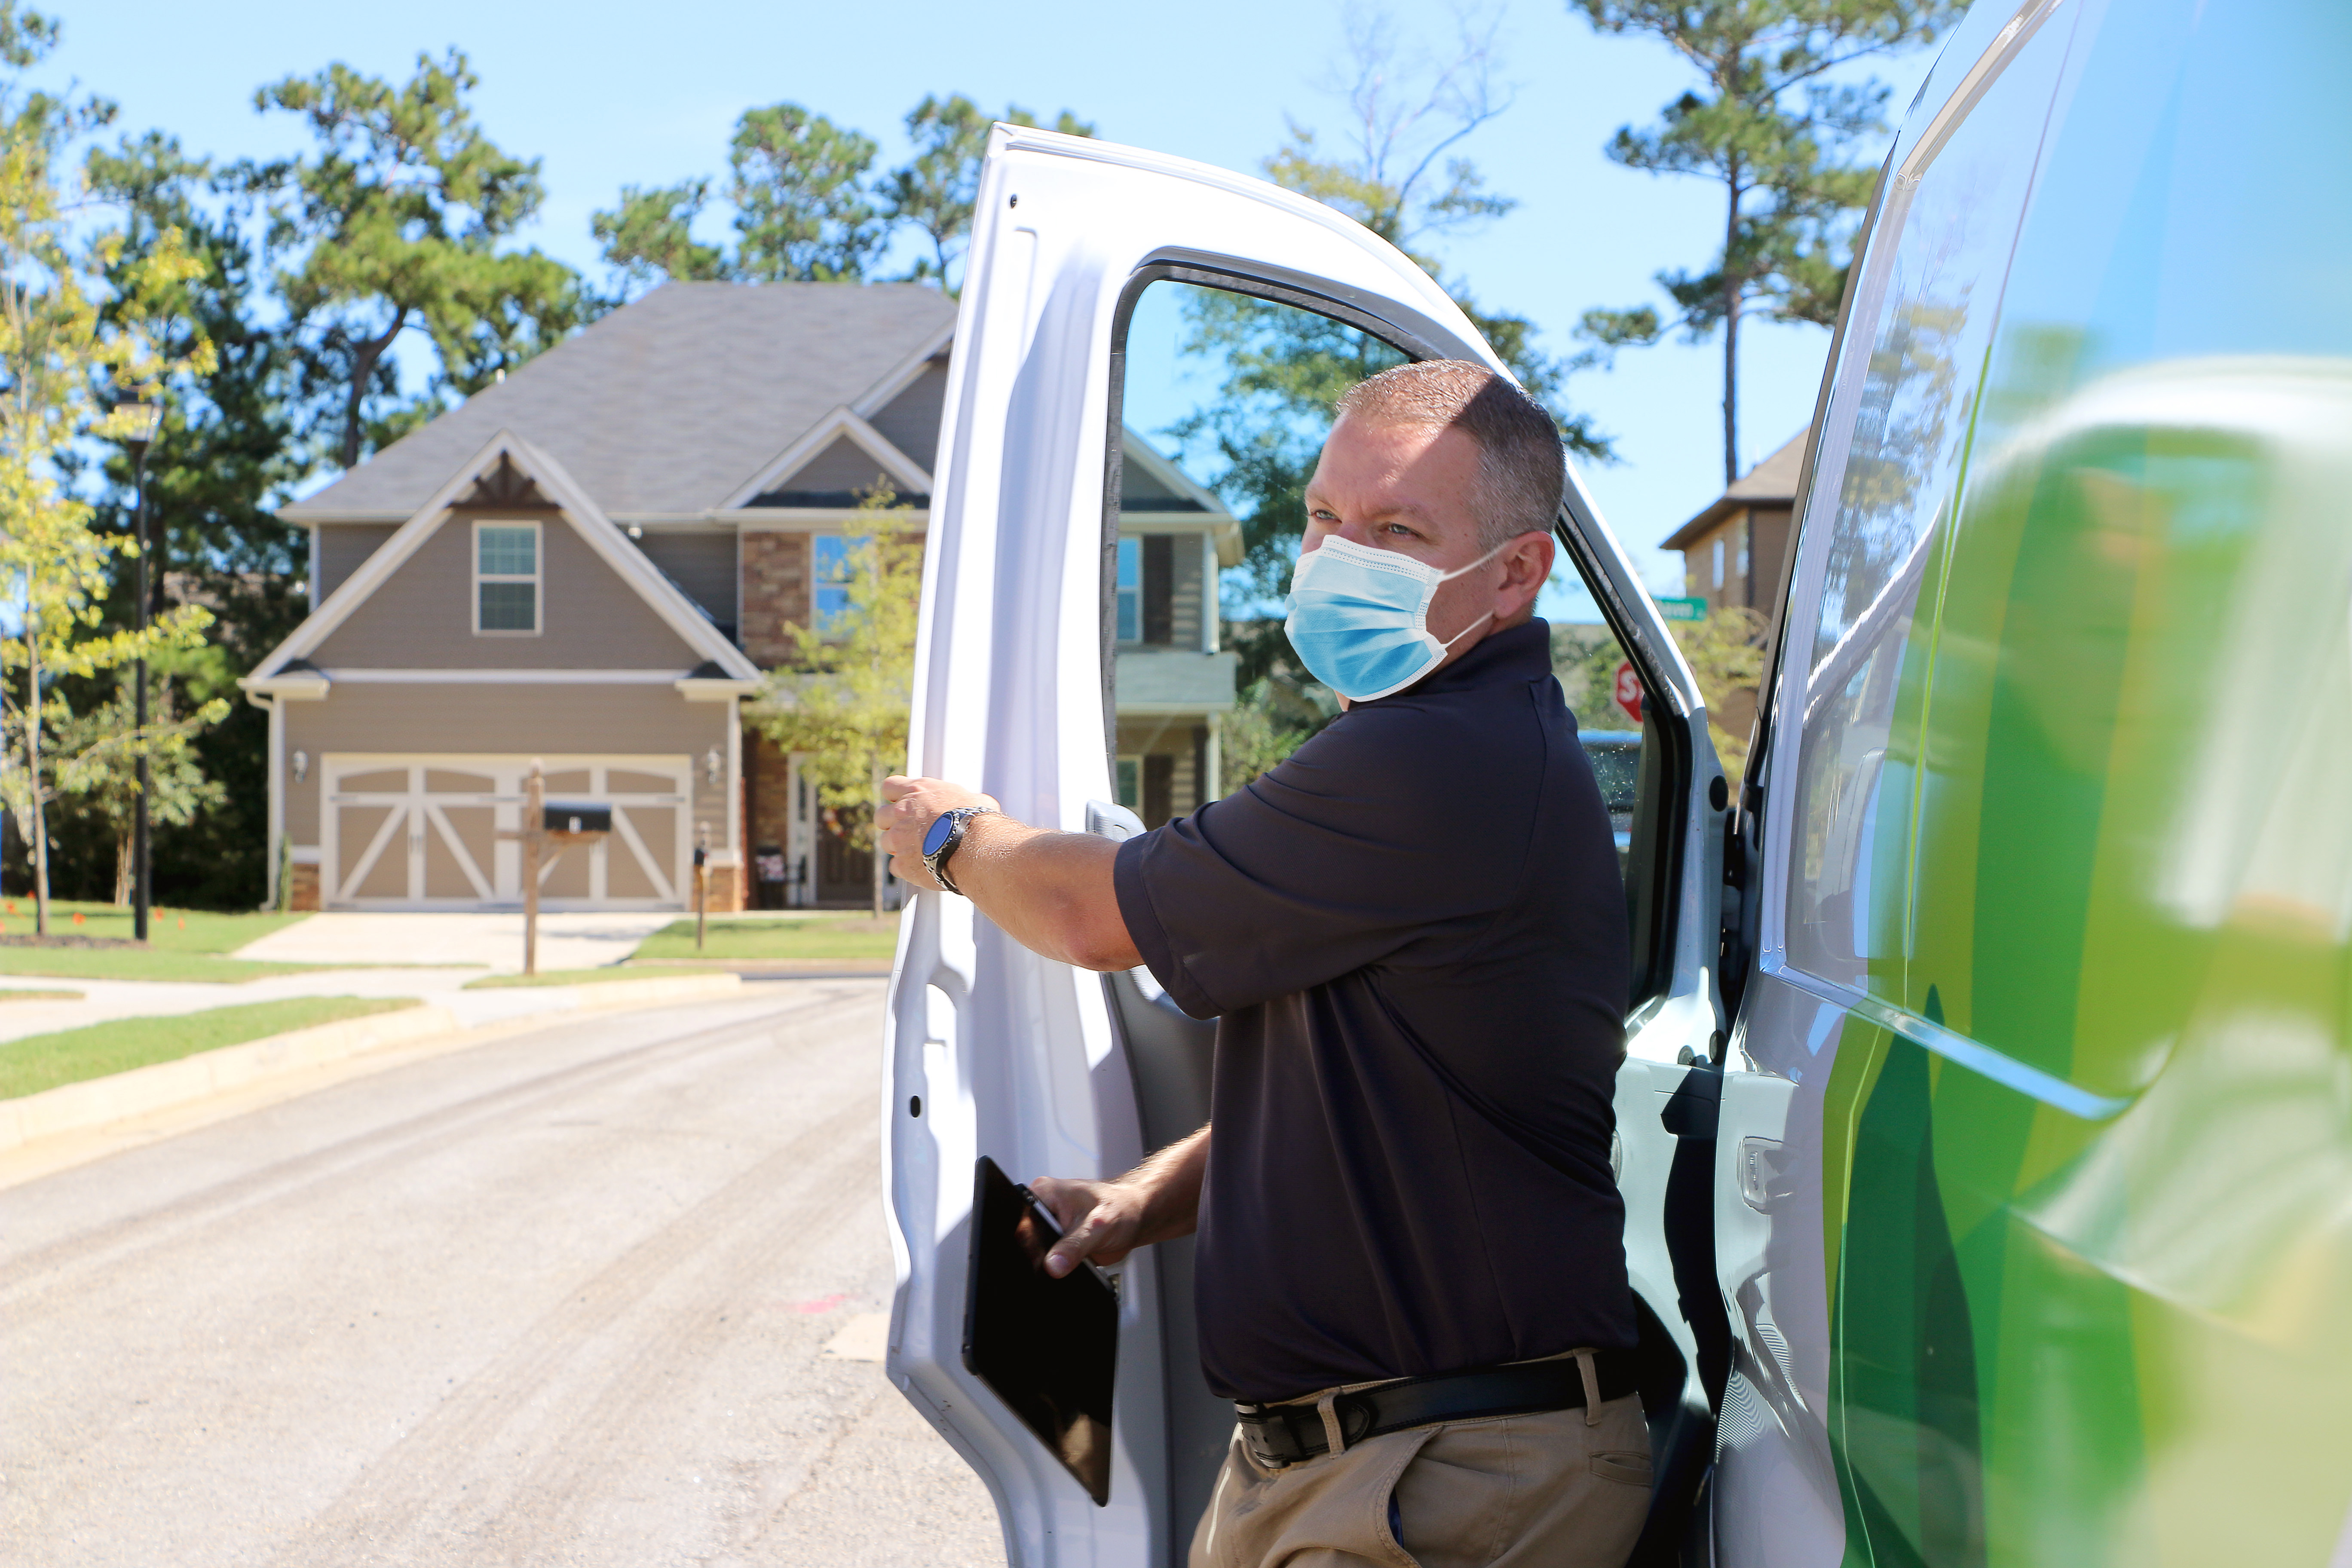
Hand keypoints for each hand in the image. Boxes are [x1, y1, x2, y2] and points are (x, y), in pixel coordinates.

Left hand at [877, 775, 999, 891]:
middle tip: (909, 831)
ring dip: (899, 848)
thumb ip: (960, 800)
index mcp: (919, 791)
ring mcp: (899, 838)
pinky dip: (906, 869)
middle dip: (892, 824)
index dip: (895, 797)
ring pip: (886, 842)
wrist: (977, 848)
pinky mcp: (902, 863)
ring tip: (920, 852)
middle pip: (881, 816)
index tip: (902, 804)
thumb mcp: (973, 799)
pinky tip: (923, 868)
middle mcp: (903, 812)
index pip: (890, 787)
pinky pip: (895, 866)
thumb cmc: (978, 822)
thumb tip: (972, 803)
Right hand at [1030, 1175, 1152, 1277]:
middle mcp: (1043, 1208)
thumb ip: (1073, 1246)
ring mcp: (1049, 1226)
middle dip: (1042, 1256)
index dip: (1031, 1245)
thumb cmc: (1121, 1207)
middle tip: (1064, 1262)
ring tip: (1073, 1261)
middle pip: (1027, 1240)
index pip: (1023, 1223)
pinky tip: (1072, 1267)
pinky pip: (1050, 1260)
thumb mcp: (1097, 1227)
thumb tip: (1053, 1265)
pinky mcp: (1057, 1242)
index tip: (1045, 1260)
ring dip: (1052, 1264)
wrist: (1137, 1217)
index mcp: (1044, 1193)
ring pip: (1038, 1252)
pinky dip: (1059, 1267)